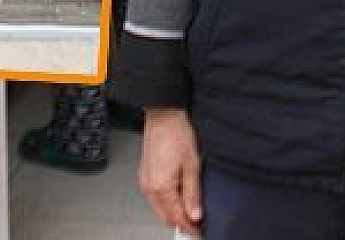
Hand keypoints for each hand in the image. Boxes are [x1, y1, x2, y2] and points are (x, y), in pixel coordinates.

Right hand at [139, 107, 203, 236]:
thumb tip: (195, 214)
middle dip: (181, 223)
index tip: (199, 232)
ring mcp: (145, 182)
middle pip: (166, 217)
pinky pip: (156, 198)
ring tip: (191, 210)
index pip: (176, 218)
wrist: (163, 116)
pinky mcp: (145, 176)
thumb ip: (193, 193)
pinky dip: (167, 202)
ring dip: (174, 213)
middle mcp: (149, 188)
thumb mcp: (192, 165)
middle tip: (197, 224)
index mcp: (161, 187)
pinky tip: (178, 197)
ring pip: (160, 209)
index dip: (190, 228)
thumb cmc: (177, 134)